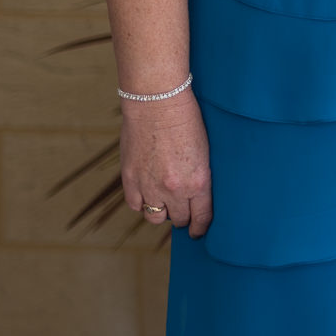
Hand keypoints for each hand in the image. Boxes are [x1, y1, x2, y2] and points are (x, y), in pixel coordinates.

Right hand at [120, 92, 213, 237]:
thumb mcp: (205, 151)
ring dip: (162, 212)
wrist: (157, 102)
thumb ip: (200, 175)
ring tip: (165, 203)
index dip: (201, 228)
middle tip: (184, 213)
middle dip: (183, 217)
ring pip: (156, 217)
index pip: (201, 217)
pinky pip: (135, 205)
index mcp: (199, 182)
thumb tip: (198, 194)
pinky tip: (147, 195)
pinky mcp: (130, 180)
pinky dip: (141, 203)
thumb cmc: (187, 120)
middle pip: (179, 219)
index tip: (199, 232)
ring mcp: (150, 186)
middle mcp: (175, 189)